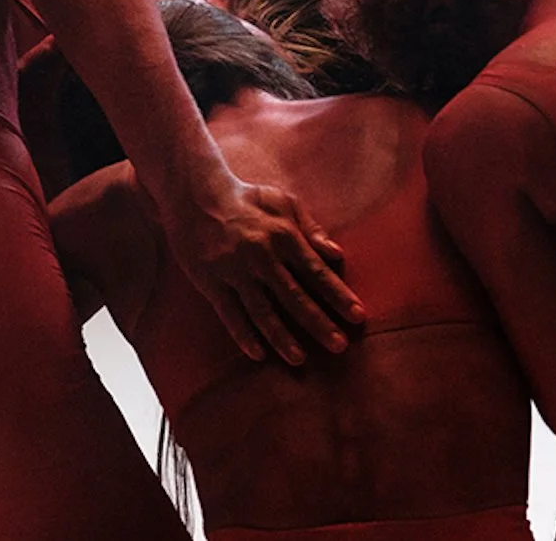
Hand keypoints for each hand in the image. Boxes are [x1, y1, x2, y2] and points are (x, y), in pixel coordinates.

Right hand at [164, 173, 364, 364]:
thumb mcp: (284, 203)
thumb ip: (312, 229)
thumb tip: (337, 254)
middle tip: (339, 347)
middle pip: (295, 297)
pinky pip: (230, 314)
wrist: (196, 196)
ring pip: (263, 312)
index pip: (318, 272)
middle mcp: (263, 256)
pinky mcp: (211, 282)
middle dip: (319, 323)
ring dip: (283, 338)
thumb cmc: (248, 199)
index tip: (358, 316)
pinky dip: (244, 336)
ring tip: (300, 359)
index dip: (339, 296)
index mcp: (285, 235)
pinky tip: (258, 354)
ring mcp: (236, 271)